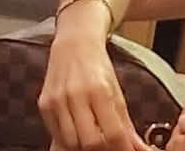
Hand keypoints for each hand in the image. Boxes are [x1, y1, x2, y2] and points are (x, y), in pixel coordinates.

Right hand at [38, 33, 146, 150]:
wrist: (73, 44)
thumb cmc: (97, 67)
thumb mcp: (116, 92)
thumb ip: (127, 126)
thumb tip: (141, 150)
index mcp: (99, 90)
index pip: (113, 134)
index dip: (122, 149)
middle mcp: (75, 95)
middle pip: (90, 143)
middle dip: (103, 150)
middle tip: (109, 146)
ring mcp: (57, 100)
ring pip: (71, 143)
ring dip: (84, 147)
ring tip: (93, 139)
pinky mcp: (44, 104)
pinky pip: (56, 135)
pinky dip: (68, 141)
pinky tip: (78, 133)